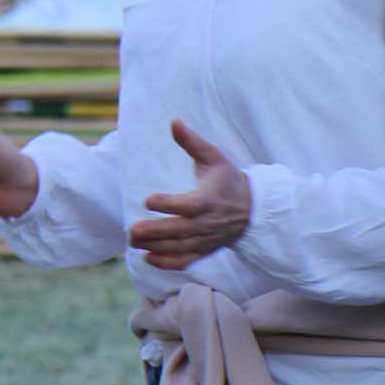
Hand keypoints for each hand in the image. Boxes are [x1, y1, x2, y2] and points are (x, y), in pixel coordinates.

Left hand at [127, 119, 250, 270]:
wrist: (252, 208)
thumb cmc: (228, 179)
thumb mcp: (214, 157)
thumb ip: (192, 142)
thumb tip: (174, 121)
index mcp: (209, 199)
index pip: (188, 205)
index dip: (168, 204)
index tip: (149, 200)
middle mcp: (207, 222)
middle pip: (180, 230)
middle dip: (155, 232)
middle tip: (131, 231)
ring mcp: (206, 239)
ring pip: (179, 247)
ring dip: (155, 245)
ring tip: (133, 241)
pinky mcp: (204, 250)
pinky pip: (185, 261)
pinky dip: (167, 263)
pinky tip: (147, 257)